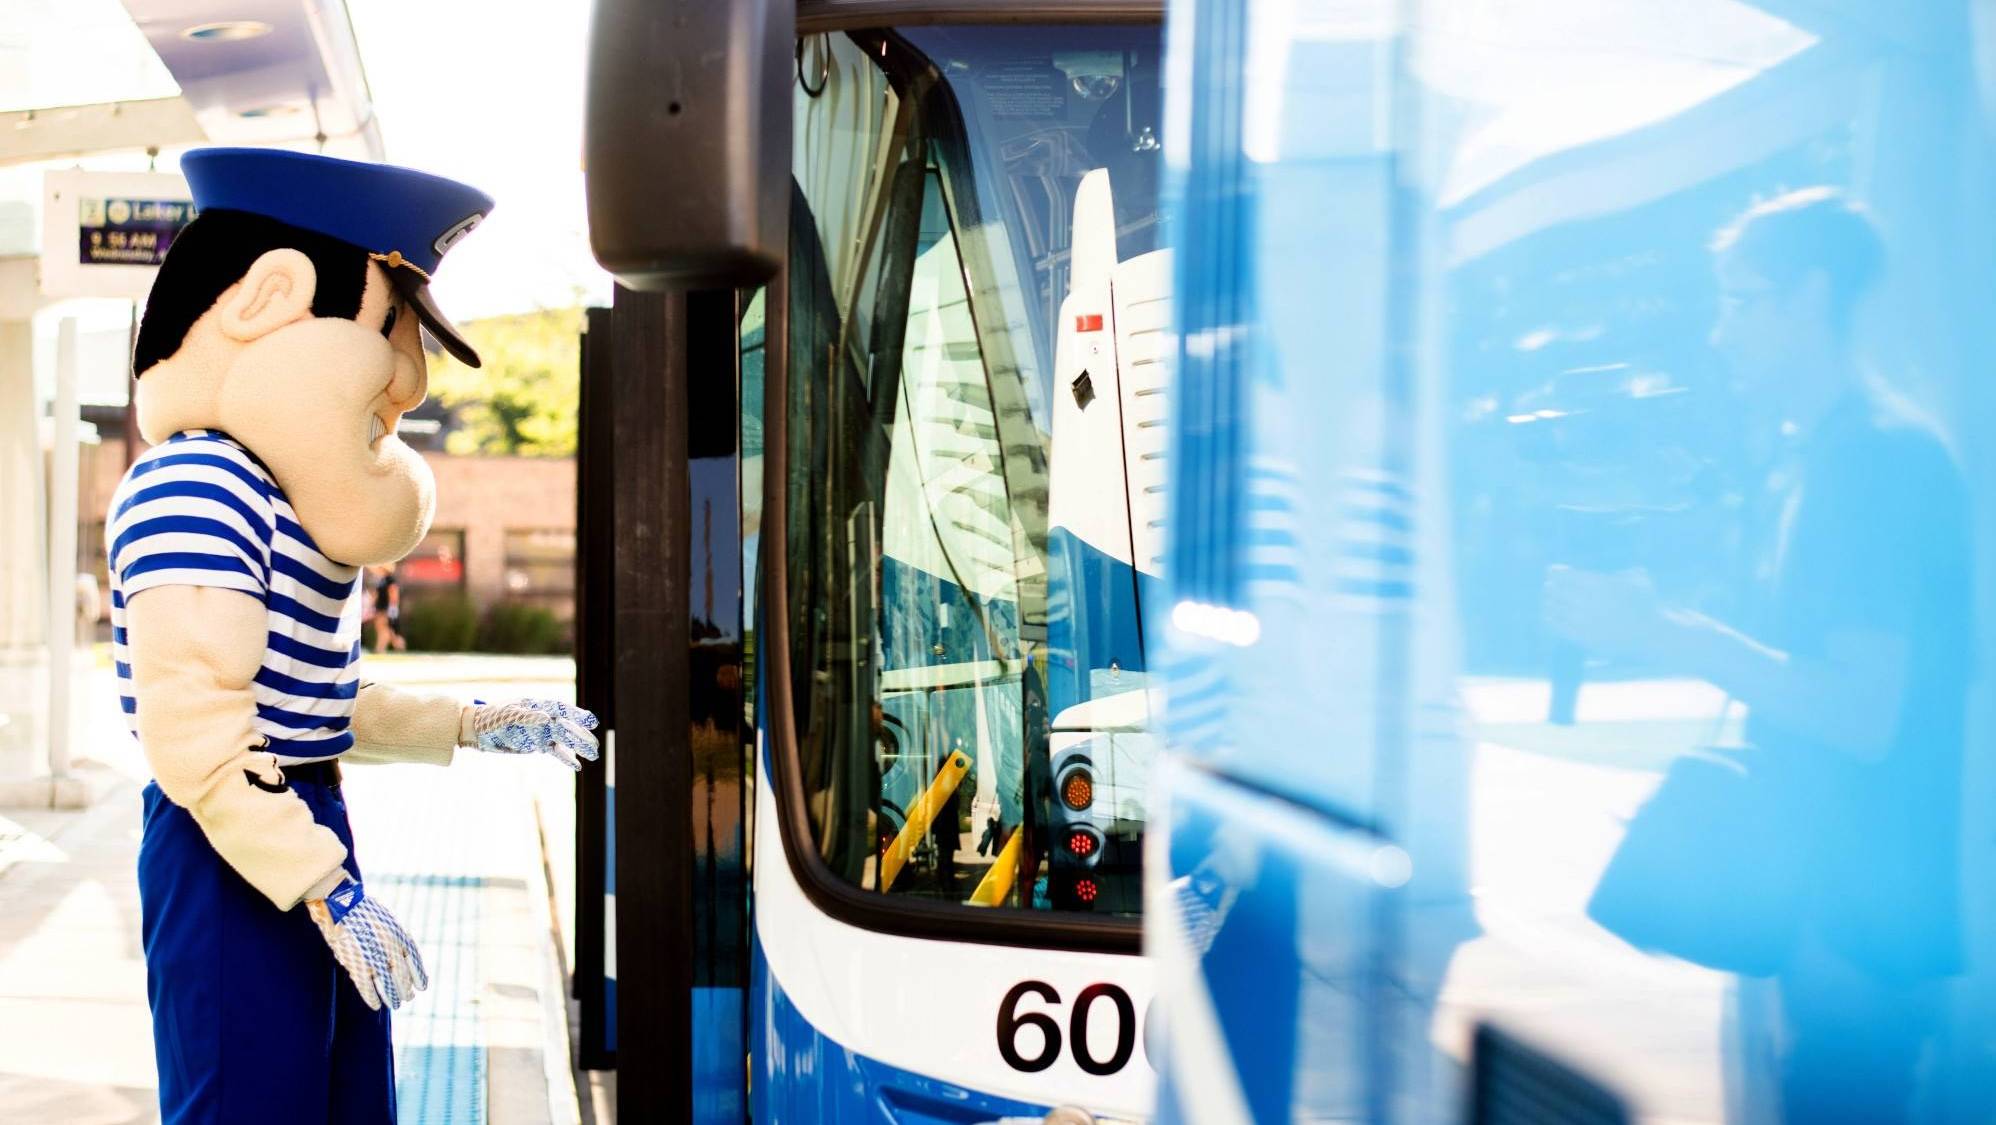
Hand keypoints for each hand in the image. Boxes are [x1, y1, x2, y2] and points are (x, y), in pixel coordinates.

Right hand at [306, 874, 426, 1010]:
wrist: (343, 904)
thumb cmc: (365, 911)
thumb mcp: (389, 921)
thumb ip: (396, 938)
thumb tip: (402, 958)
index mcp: (401, 936)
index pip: (415, 962)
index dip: (419, 976)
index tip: (422, 986)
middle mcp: (391, 949)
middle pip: (403, 977)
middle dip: (406, 989)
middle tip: (408, 997)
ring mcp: (375, 958)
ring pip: (387, 986)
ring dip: (392, 997)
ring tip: (396, 1004)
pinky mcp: (357, 965)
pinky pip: (367, 988)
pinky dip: (372, 998)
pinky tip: (376, 1006)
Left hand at [465, 699, 599, 769]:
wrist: (476, 731)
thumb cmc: (490, 718)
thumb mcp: (507, 716)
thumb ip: (527, 717)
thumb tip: (548, 718)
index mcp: (537, 706)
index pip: (561, 709)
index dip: (577, 715)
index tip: (591, 721)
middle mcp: (542, 718)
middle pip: (566, 727)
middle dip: (581, 736)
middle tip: (596, 745)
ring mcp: (540, 731)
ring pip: (564, 740)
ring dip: (578, 747)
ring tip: (595, 755)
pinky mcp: (536, 744)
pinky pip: (555, 751)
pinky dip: (566, 757)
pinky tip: (577, 765)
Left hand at [1543, 565, 1672, 660]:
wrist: (1651, 635)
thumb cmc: (1646, 604)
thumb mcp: (1638, 579)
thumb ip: (1621, 570)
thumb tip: (1612, 562)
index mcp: (1598, 585)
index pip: (1566, 576)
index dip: (1556, 572)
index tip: (1552, 571)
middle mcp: (1587, 602)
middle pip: (1557, 590)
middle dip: (1551, 587)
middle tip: (1549, 585)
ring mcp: (1583, 620)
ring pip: (1555, 608)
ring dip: (1549, 601)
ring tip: (1548, 599)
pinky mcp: (1582, 637)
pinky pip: (1558, 626)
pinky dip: (1551, 619)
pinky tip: (1549, 615)